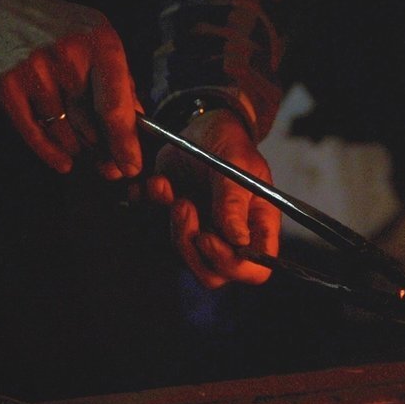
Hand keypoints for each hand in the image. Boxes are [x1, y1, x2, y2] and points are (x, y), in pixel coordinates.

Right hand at [0, 0, 142, 178]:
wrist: (4, 10)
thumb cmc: (64, 32)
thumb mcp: (102, 43)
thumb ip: (122, 84)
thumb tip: (138, 130)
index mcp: (100, 43)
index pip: (114, 107)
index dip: (125, 143)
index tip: (132, 166)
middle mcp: (66, 56)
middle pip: (91, 125)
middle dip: (104, 150)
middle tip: (109, 164)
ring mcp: (34, 70)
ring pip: (64, 133)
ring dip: (78, 147)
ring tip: (83, 145)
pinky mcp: (6, 85)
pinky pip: (34, 134)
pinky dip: (51, 153)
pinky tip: (64, 162)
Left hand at [153, 109, 279, 287]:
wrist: (201, 128)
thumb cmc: (229, 145)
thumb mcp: (235, 165)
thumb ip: (233, 201)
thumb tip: (237, 239)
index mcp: (257, 227)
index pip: (254, 270)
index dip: (230, 264)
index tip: (207, 237)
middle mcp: (230, 239)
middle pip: (211, 275)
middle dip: (189, 246)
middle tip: (182, 206)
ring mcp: (201, 233)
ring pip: (180, 256)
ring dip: (167, 223)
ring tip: (165, 185)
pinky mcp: (173, 223)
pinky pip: (153, 233)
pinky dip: (146, 208)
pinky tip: (152, 183)